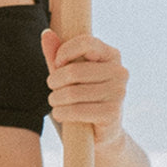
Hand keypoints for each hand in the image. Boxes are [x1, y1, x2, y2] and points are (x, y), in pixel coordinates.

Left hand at [40, 29, 128, 147]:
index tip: (57, 64)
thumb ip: (56, 54)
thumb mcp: (67, 74)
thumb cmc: (80, 97)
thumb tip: (46, 34)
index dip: (63, 52)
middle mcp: (120, 72)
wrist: (98, 132)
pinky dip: (61, 113)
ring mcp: (119, 93)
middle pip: (74, 71)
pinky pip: (76, 110)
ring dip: (55, 99)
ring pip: (72, 92)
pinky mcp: (113, 113)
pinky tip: (61, 114)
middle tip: (52, 89)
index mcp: (111, 55)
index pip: (85, 42)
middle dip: (54, 81)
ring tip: (56, 102)